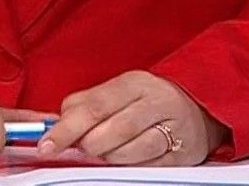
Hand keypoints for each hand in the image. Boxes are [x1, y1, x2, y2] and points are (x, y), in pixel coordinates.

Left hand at [36, 70, 223, 164]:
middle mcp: (157, 101)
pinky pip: (148, 166)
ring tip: (106, 152)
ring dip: (109, 157)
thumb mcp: (121, 91)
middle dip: (89, 145)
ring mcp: (173, 128)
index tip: (47, 144)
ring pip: (129, 151)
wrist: (201, 108)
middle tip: (82, 148)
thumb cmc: (151, 100)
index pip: (94, 106)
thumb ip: (87, 103)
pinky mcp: (183, 154)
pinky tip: (127, 158)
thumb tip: (55, 123)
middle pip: (111, 130)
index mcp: (136, 82)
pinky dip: (130, 166)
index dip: (66, 128)